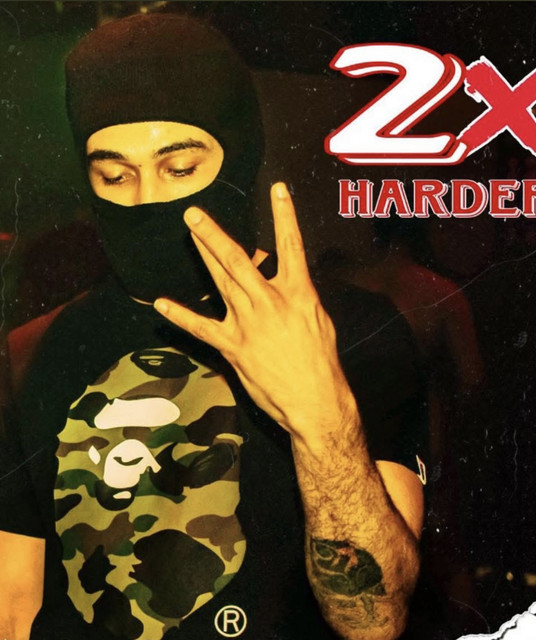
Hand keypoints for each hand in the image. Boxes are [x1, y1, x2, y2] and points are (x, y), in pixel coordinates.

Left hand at [154, 183, 358, 449]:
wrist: (315, 399)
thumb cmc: (321, 360)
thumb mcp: (317, 319)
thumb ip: (296, 294)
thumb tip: (278, 277)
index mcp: (298, 292)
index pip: (291, 245)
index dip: (285, 215)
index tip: (277, 190)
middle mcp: (269, 301)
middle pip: (238, 260)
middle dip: (214, 234)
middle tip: (194, 213)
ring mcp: (248, 323)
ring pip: (220, 281)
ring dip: (203, 254)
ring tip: (189, 232)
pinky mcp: (233, 346)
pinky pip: (202, 328)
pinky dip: (181, 316)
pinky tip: (162, 305)